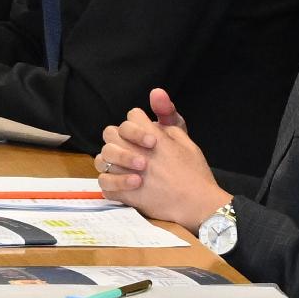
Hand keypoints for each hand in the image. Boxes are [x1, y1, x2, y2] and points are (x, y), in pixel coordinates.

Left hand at [94, 90, 222, 227]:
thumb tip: (155, 93)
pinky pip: (104, 185)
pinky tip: (123, 185)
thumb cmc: (194, 172)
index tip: (146, 135)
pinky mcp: (125, 194)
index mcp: (152, 136)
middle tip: (131, 149)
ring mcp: (127, 173)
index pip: (132, 116)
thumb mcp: (185, 139)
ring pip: (101, 159)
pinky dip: (110, 184)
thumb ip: (168, 117)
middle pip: (110, 133)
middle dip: (118, 138)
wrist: (197, 203)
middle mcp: (136, 151)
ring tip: (125, 168)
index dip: (138, 123)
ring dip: (110, 161)